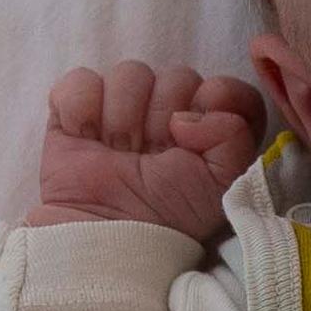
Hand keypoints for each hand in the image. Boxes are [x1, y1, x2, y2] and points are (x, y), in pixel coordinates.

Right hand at [27, 61, 267, 242]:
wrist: (108, 237)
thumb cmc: (168, 216)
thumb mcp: (220, 183)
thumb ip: (234, 135)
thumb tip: (190, 112)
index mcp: (206, 126)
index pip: (224, 87)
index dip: (215, 101)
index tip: (192, 136)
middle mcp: (167, 111)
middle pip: (178, 77)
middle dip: (163, 117)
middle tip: (150, 156)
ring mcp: (121, 108)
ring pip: (131, 73)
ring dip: (123, 117)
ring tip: (119, 152)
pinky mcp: (76, 110)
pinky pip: (81, 80)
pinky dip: (82, 107)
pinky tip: (86, 137)